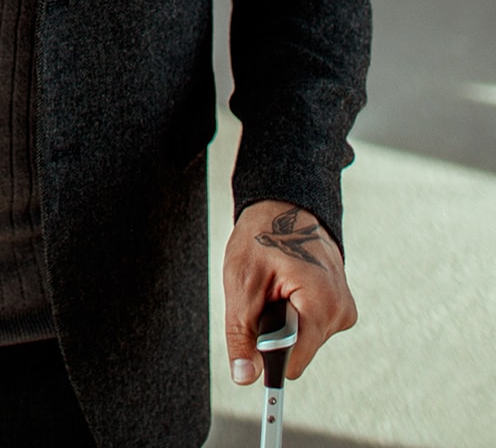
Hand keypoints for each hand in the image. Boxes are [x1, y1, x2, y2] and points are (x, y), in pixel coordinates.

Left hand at [223, 200, 356, 385]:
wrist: (286, 206)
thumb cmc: (263, 236)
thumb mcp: (241, 283)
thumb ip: (242, 335)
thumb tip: (244, 377)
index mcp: (322, 306)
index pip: (294, 363)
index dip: (267, 355)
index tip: (252, 344)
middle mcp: (341, 312)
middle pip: (298, 352)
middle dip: (274, 331)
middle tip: (264, 292)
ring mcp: (343, 310)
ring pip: (303, 340)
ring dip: (283, 320)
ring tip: (276, 284)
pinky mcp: (338, 307)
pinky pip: (309, 326)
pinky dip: (293, 312)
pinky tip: (287, 286)